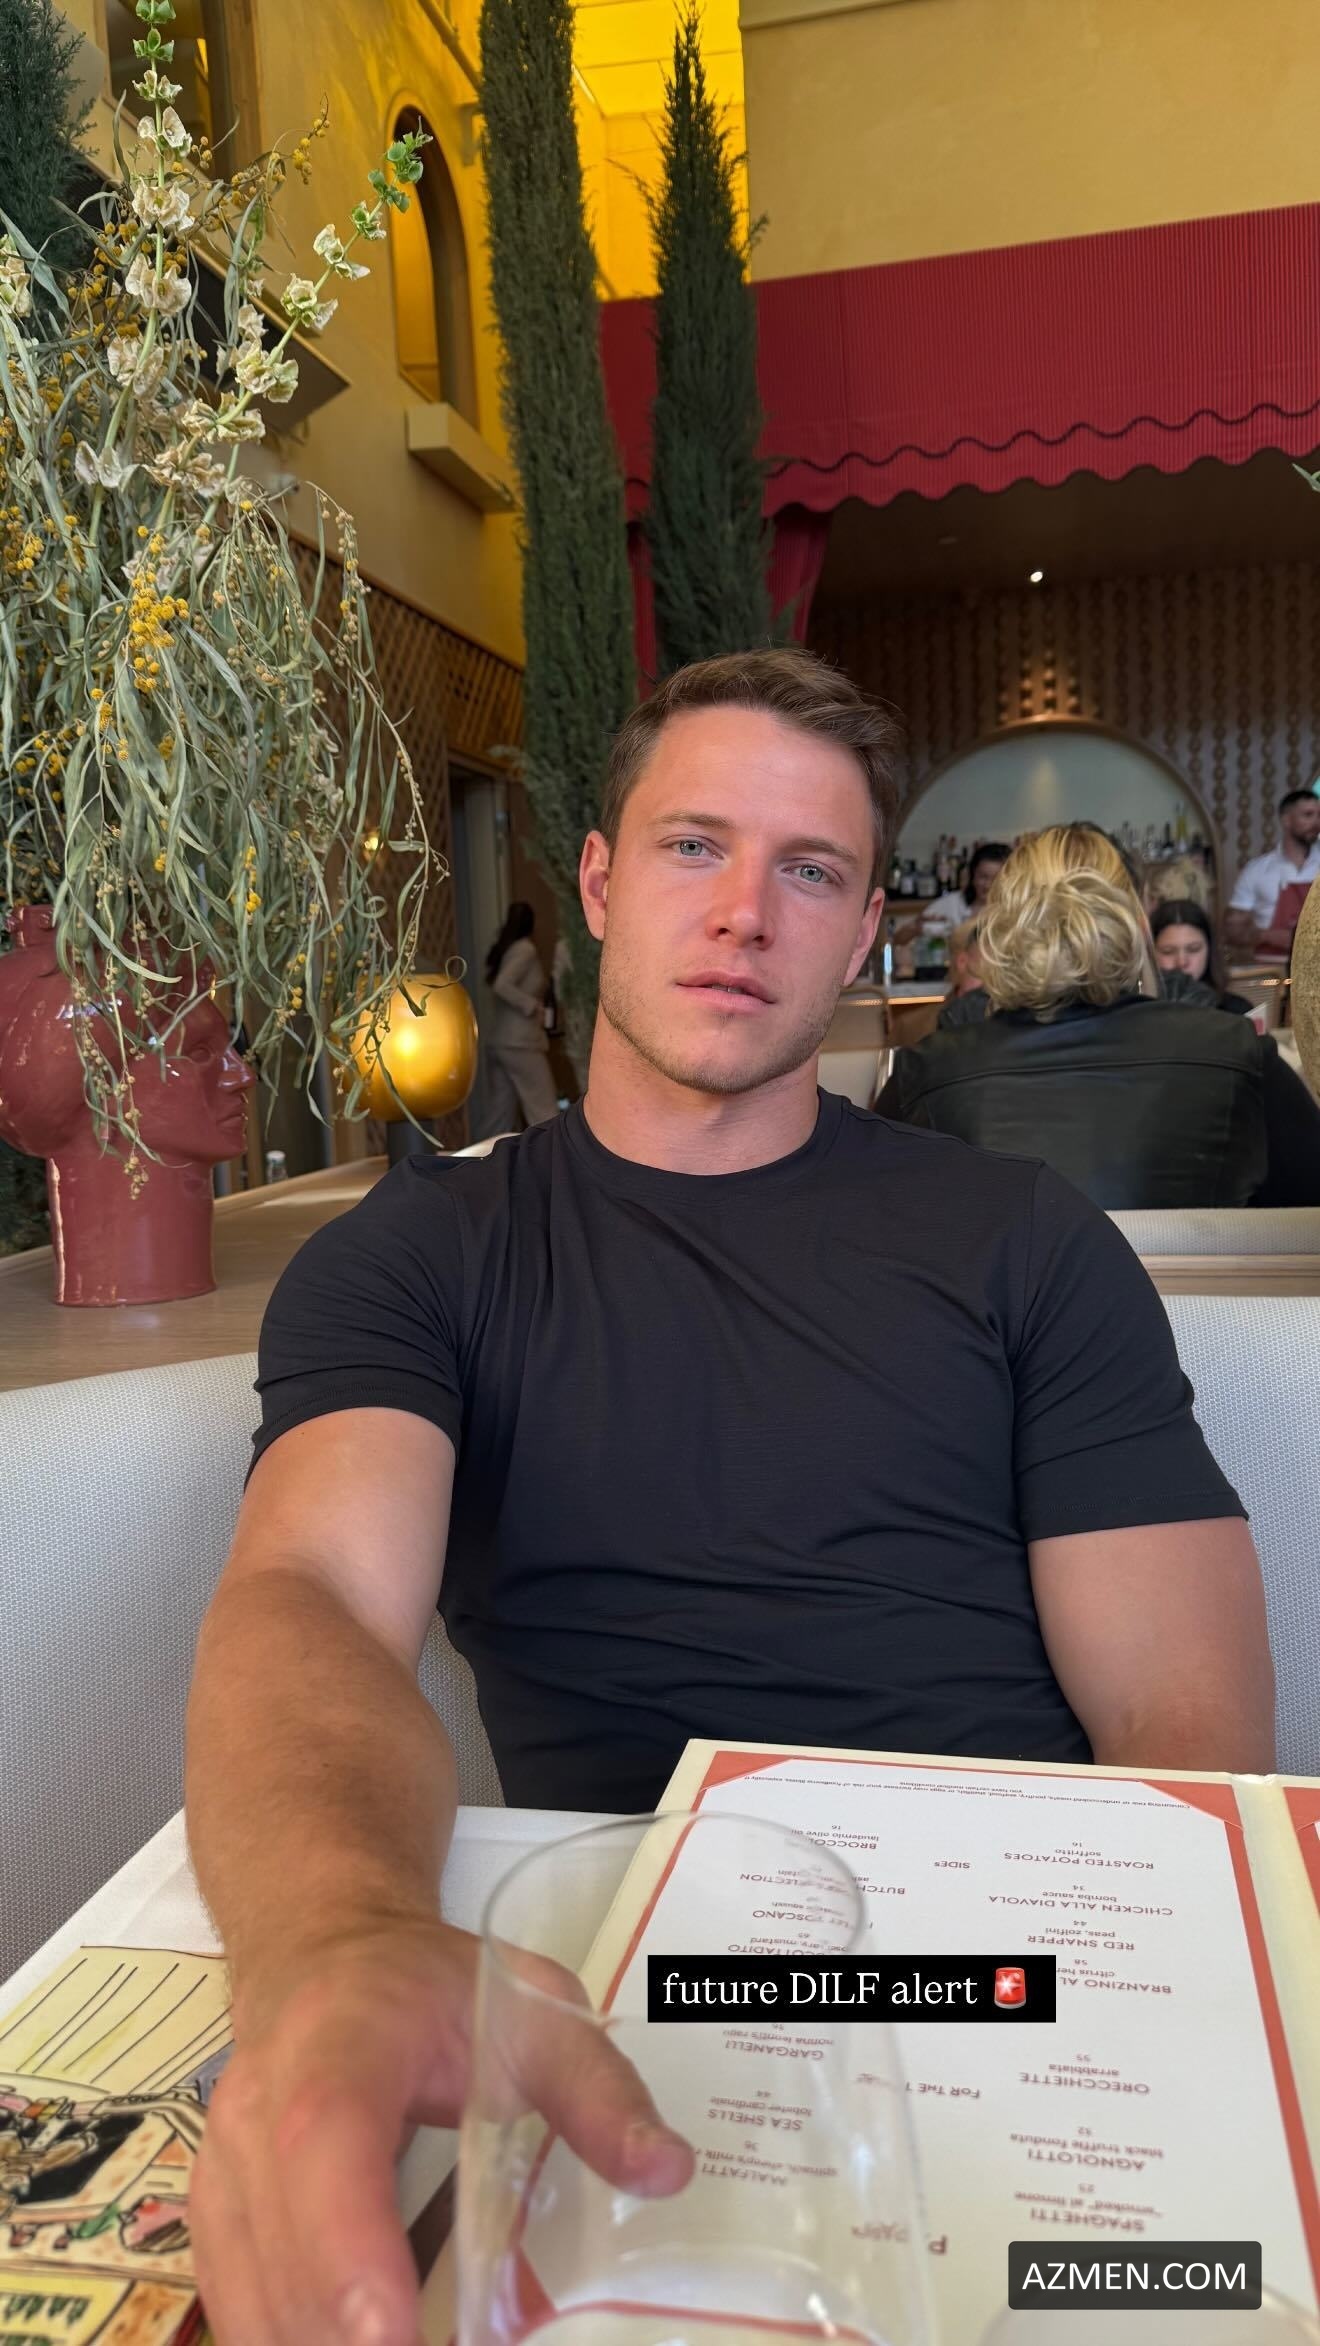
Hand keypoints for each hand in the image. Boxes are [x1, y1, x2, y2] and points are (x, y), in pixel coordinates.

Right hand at [190, 1916, 691, 2345]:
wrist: (320, 1954)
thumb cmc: (425, 1986)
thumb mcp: (529, 2009)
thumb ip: (596, 2090)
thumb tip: (668, 2171)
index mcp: (336, 2042)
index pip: (324, 2141)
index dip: (348, 2246)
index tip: (389, 2336)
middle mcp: (255, 2110)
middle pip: (281, 2248)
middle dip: (350, 2340)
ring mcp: (220, 2170)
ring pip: (249, 2296)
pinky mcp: (212, 2219)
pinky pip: (238, 2308)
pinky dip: (294, 2344)